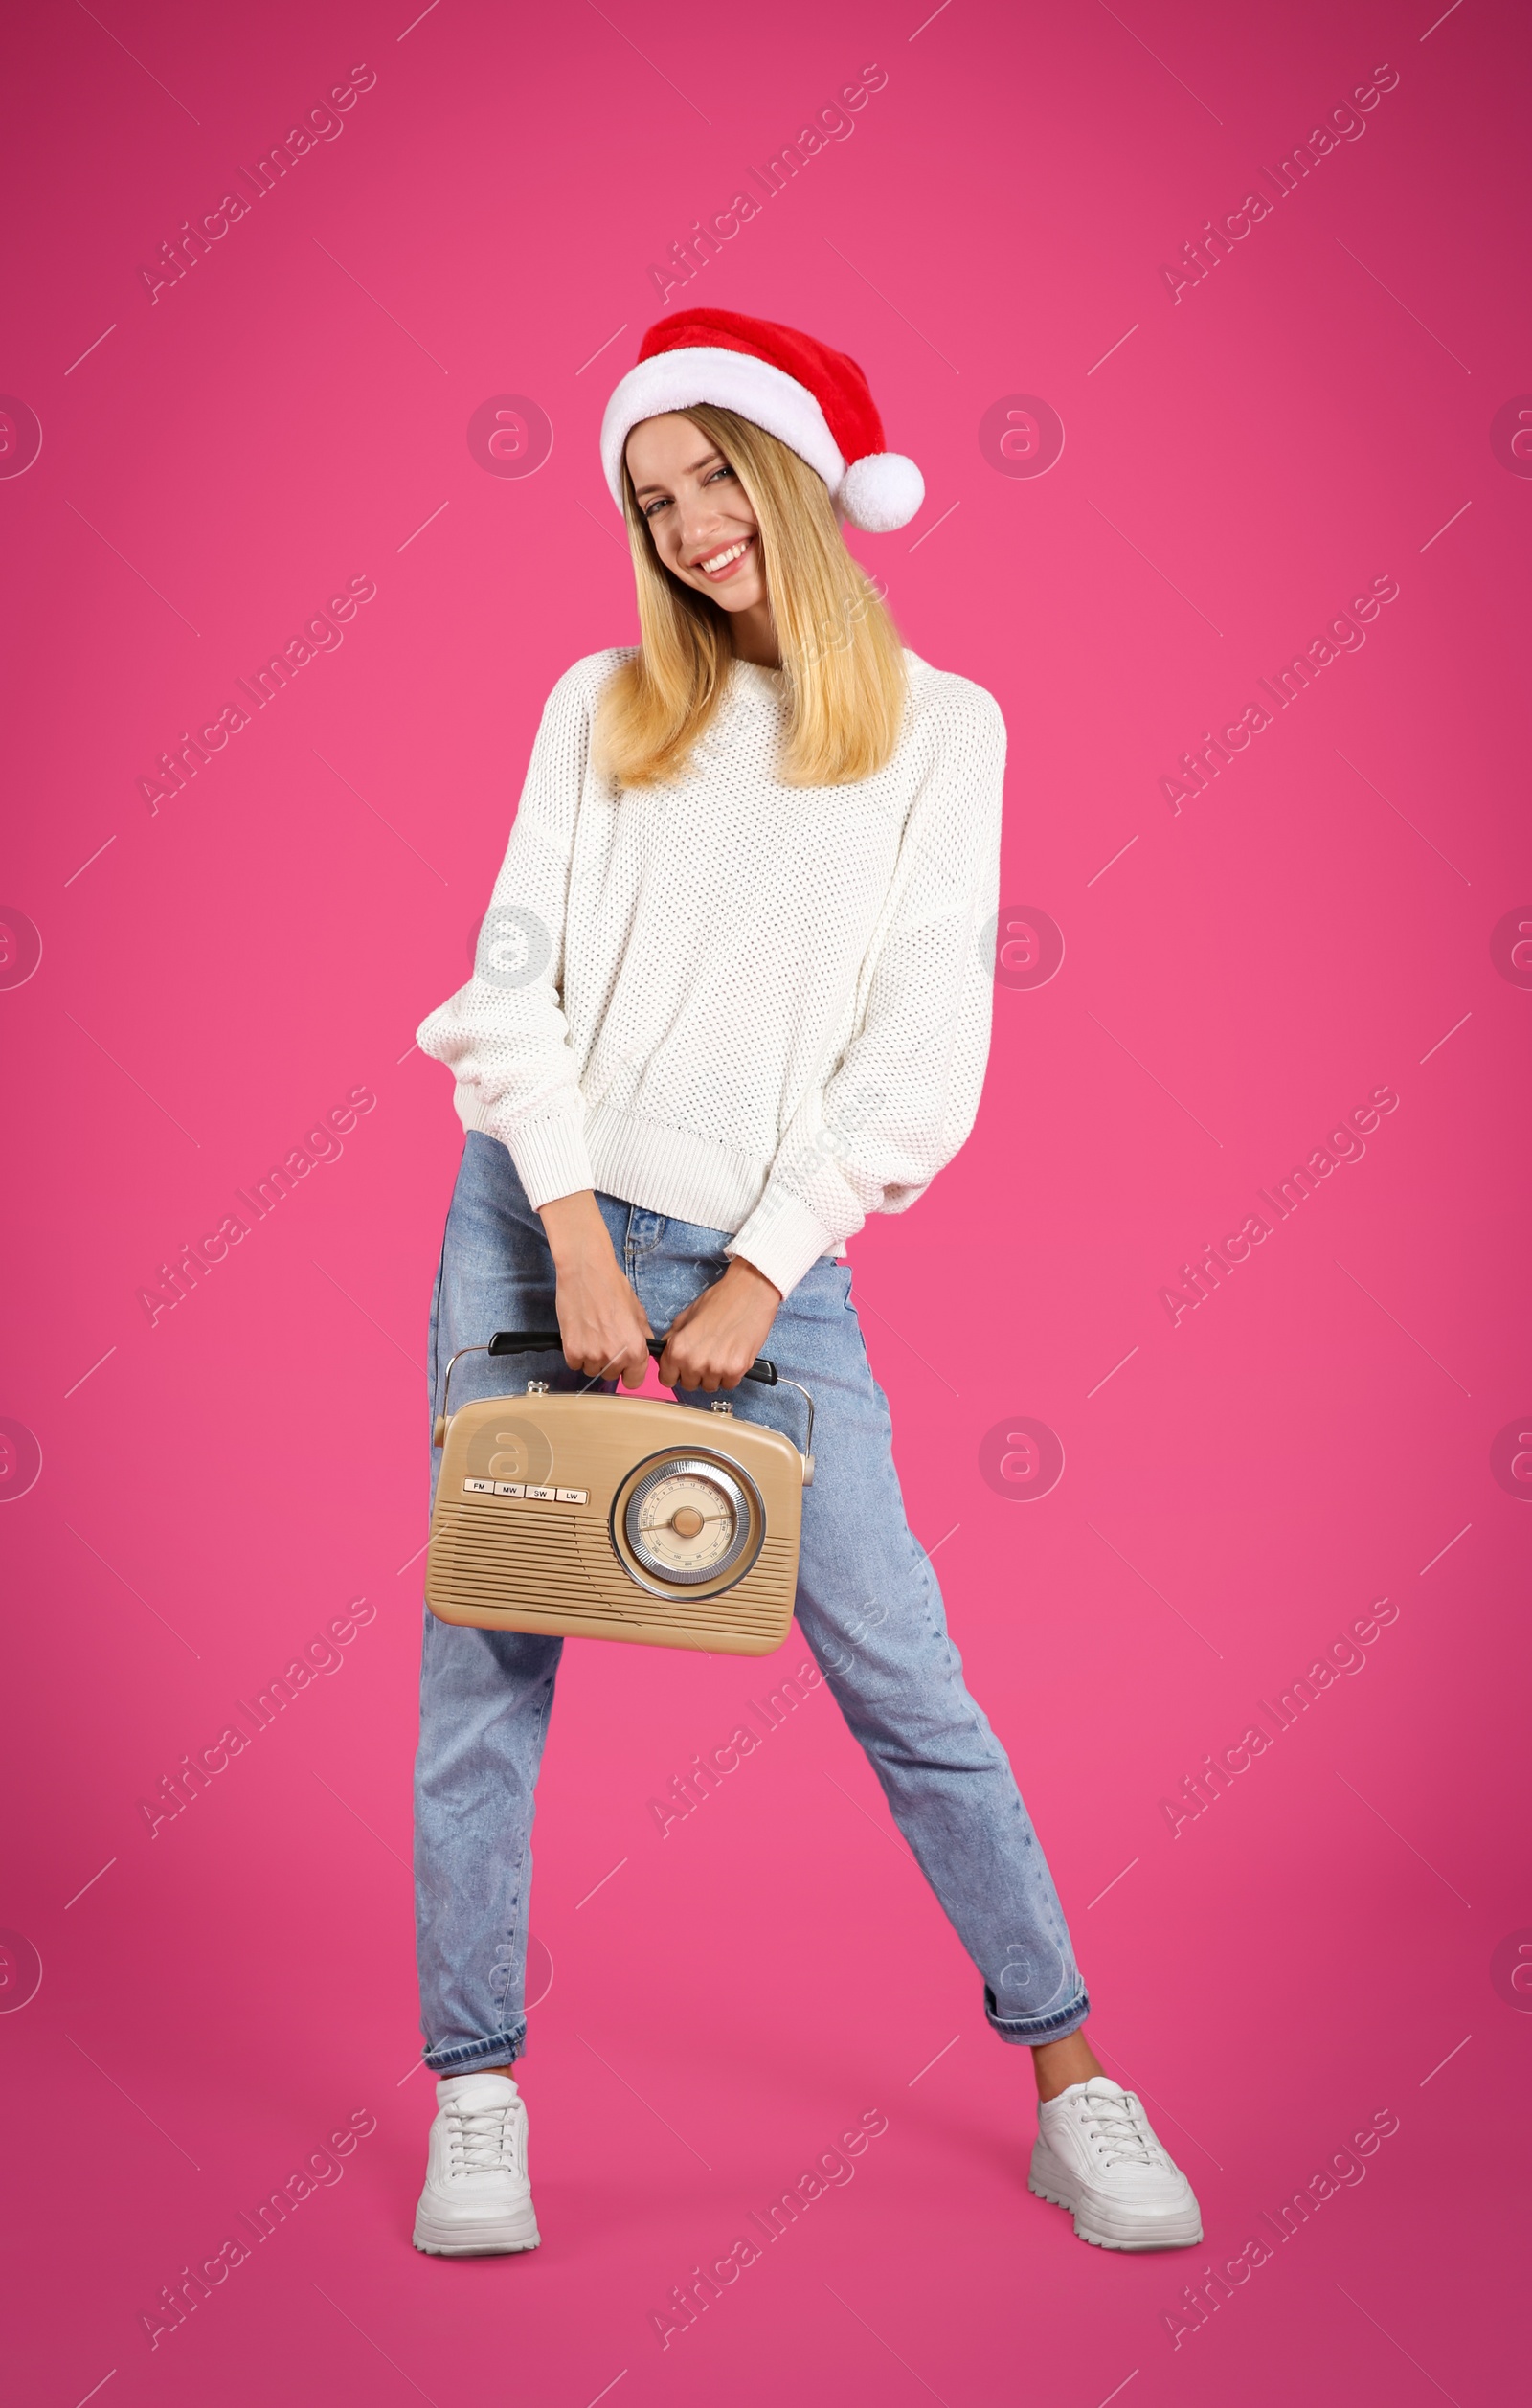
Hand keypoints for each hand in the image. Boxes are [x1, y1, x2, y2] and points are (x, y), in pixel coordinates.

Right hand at [538, 1191, 651, 1387]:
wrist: (586, 1273)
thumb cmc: (613, 1287)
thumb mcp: (638, 1312)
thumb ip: (643, 1336)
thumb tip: (647, 1351)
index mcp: (635, 1350)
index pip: (634, 1382)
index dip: (629, 1372)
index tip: (625, 1364)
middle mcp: (614, 1357)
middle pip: (611, 1375)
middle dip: (609, 1362)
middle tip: (605, 1340)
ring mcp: (591, 1356)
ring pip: (591, 1371)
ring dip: (591, 1359)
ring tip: (591, 1334)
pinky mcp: (571, 1351)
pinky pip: (575, 1364)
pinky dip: (576, 1354)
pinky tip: (579, 1335)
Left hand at [657, 1257, 781, 1393]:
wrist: (750, 1293)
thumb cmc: (720, 1300)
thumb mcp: (687, 1315)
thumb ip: (673, 1337)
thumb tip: (665, 1351)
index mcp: (678, 1349)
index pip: (666, 1379)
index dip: (674, 1372)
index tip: (681, 1368)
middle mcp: (694, 1362)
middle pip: (689, 1385)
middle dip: (695, 1374)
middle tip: (706, 1356)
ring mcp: (716, 1368)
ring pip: (710, 1386)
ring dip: (714, 1375)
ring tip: (721, 1354)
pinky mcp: (736, 1370)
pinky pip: (729, 1384)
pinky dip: (731, 1374)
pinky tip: (733, 1356)